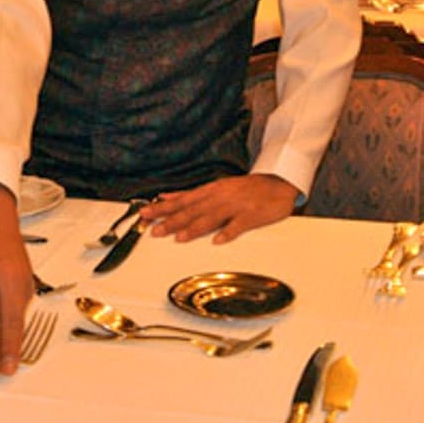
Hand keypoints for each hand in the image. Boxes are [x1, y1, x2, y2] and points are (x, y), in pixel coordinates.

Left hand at [141, 173, 297, 243]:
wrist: (278, 183)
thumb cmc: (245, 189)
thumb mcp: (215, 187)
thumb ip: (191, 195)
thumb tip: (166, 197)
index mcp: (211, 191)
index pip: (182, 200)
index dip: (163, 208)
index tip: (146, 215)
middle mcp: (220, 197)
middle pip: (193, 210)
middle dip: (172, 221)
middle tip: (155, 231)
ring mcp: (236, 206)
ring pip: (212, 217)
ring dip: (195, 228)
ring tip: (179, 237)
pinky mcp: (252, 215)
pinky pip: (239, 225)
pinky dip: (228, 232)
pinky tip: (218, 240)